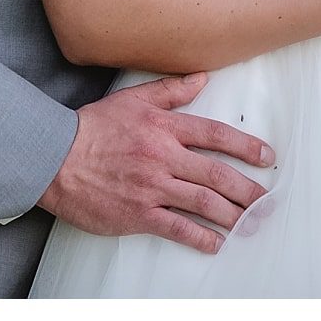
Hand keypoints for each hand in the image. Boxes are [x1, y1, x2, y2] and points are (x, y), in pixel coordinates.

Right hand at [37, 72, 273, 253]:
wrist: (54, 158)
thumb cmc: (91, 128)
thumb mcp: (131, 100)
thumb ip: (169, 90)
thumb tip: (202, 78)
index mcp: (162, 128)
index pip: (214, 135)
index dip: (245, 146)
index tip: (266, 156)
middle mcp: (162, 157)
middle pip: (217, 174)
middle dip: (248, 189)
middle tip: (267, 200)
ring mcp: (151, 187)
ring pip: (203, 203)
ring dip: (233, 215)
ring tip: (250, 223)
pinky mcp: (138, 214)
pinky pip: (177, 228)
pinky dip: (200, 237)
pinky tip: (216, 242)